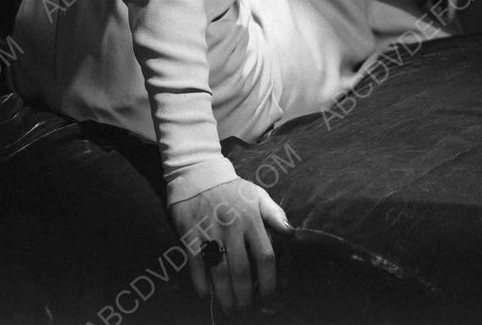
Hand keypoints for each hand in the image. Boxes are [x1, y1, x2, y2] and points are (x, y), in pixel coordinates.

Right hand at [169, 177, 295, 314]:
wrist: (197, 172)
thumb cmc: (231, 188)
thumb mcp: (257, 194)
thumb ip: (275, 214)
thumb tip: (291, 233)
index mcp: (250, 217)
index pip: (265, 256)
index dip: (269, 281)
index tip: (268, 295)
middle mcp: (231, 225)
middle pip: (241, 270)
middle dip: (245, 296)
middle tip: (246, 310)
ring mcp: (209, 230)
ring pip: (219, 271)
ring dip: (225, 296)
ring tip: (230, 309)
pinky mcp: (189, 232)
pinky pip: (196, 264)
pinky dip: (200, 283)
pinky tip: (206, 295)